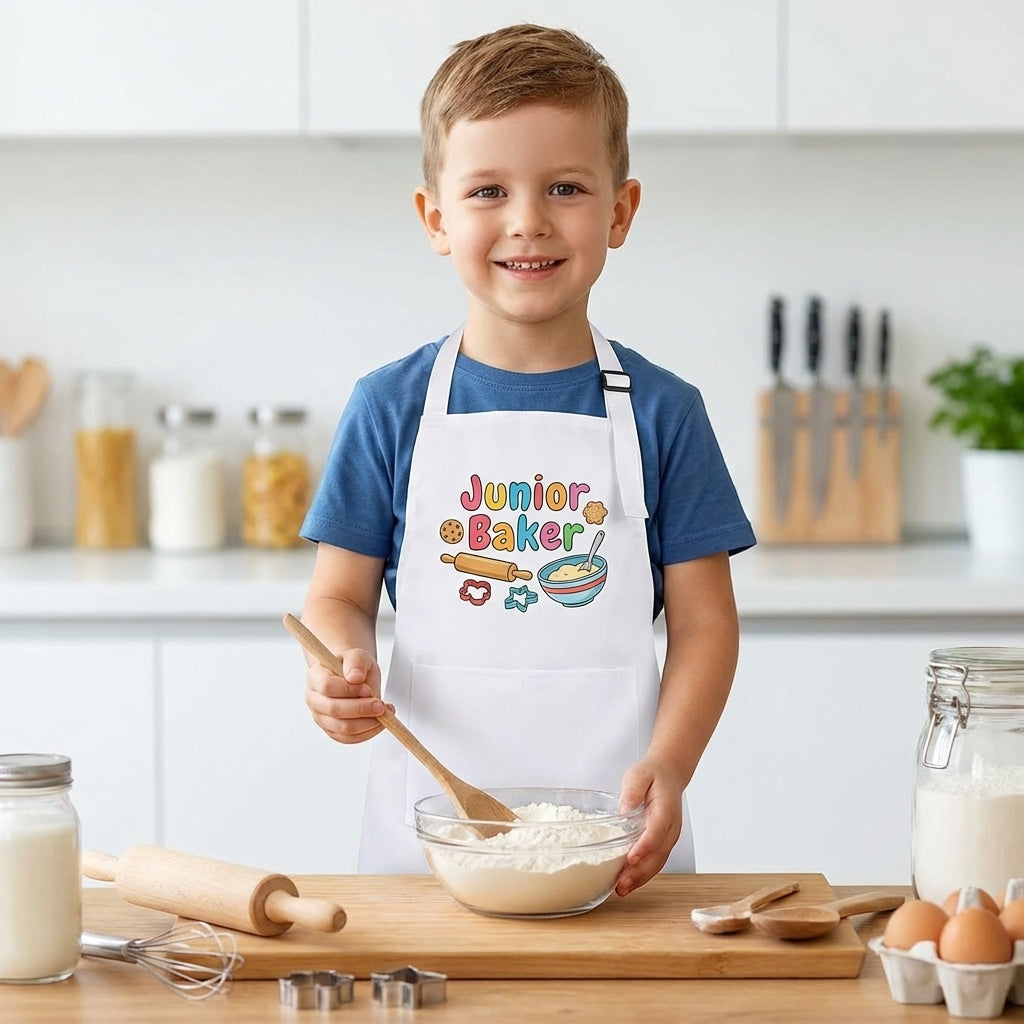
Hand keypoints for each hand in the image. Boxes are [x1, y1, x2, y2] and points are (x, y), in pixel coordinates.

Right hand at [304, 648, 391, 743]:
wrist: (355, 678)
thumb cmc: (354, 667)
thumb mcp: (358, 656)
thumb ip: (356, 662)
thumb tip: (355, 677)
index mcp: (315, 676)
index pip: (327, 686)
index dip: (350, 690)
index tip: (368, 689)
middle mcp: (314, 698)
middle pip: (333, 710)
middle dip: (361, 709)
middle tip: (381, 706)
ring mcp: (321, 717)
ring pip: (342, 728)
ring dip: (367, 723)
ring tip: (383, 712)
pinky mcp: (332, 731)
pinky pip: (349, 739)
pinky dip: (367, 733)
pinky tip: (379, 722)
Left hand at [613, 757, 684, 896]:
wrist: (669, 774)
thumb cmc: (652, 774)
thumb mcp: (638, 774)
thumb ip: (632, 791)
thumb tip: (623, 810)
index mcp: (666, 809)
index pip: (657, 831)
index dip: (645, 847)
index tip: (631, 858)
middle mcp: (671, 828)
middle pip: (658, 854)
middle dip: (640, 872)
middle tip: (621, 884)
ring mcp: (669, 838)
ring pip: (658, 862)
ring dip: (640, 878)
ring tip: (621, 889)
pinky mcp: (663, 843)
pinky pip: (655, 861)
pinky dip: (642, 874)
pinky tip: (627, 882)